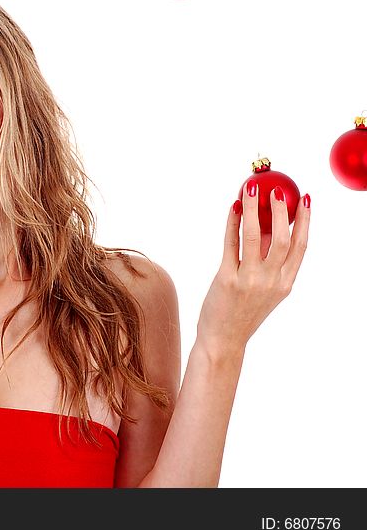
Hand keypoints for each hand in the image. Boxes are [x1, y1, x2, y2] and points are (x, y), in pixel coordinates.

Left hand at [196, 182, 310, 355]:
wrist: (223, 339)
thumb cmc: (242, 312)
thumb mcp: (265, 290)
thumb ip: (270, 263)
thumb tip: (269, 226)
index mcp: (285, 283)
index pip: (302, 246)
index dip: (305, 220)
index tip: (305, 199)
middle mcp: (271, 281)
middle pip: (283, 238)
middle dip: (281, 211)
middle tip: (276, 191)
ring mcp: (249, 280)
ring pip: (256, 236)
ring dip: (254, 209)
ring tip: (251, 190)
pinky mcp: (227, 279)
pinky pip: (231, 244)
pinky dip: (232, 223)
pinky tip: (233, 208)